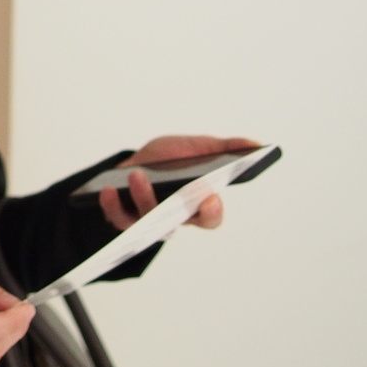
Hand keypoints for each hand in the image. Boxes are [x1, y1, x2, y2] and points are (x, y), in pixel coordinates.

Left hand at [99, 135, 260, 231]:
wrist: (138, 162)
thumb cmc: (171, 159)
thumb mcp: (198, 148)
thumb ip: (227, 148)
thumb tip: (258, 144)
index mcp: (197, 203)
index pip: (209, 217)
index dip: (211, 212)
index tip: (211, 198)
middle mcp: (174, 217)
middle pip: (179, 222)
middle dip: (177, 209)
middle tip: (176, 192)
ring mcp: (149, 220)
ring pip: (147, 219)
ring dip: (142, 197)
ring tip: (137, 175)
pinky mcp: (124, 217)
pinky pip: (118, 218)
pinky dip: (112, 205)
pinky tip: (108, 189)